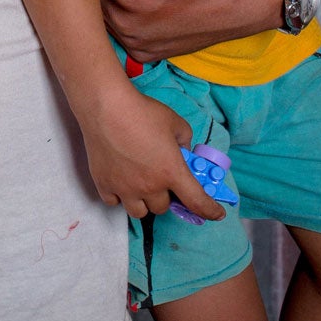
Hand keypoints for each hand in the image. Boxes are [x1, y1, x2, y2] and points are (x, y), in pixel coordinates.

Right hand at [78, 76, 221, 221]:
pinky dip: (119, 196)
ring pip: (139, 212)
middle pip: (162, 208)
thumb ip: (184, 139)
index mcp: (171, 172)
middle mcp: (150, 186)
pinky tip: (119, 181)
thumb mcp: (174, 121)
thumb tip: (182, 150)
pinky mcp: (104, 185)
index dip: (210, 211)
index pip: (197, 202)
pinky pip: (114, 202)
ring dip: (144, 202)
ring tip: (139, 185)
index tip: (216, 215)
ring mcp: (125, 189)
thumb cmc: (142, 111)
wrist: (106, 106)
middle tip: (160, 179)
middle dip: (165, 196)